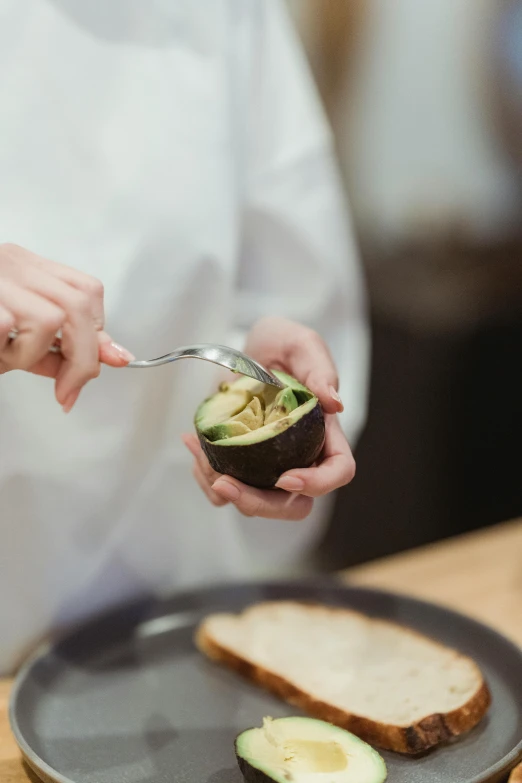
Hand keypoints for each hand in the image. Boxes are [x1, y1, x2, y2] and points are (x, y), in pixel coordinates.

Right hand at [0, 243, 133, 410]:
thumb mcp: (16, 338)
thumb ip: (58, 349)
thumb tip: (113, 358)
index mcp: (25, 267)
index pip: (86, 291)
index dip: (97, 330)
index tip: (95, 365)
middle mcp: (14, 263)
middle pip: (79, 305)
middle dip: (83, 355)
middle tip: (68, 390)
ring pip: (52, 318)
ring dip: (35, 354)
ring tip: (6, 357)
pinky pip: (14, 327)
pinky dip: (11, 354)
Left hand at [182, 316, 354, 519]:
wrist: (248, 347)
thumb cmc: (282, 343)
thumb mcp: (301, 344)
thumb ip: (319, 369)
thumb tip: (335, 402)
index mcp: (325, 433)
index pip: (338, 471)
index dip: (317, 484)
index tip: (285, 478)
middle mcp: (301, 456)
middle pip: (294, 504)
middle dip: (259, 503)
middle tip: (225, 483)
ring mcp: (269, 464)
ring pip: (256, 503)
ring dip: (223, 489)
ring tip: (198, 452)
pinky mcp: (241, 463)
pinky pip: (225, 490)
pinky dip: (205, 476)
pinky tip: (192, 443)